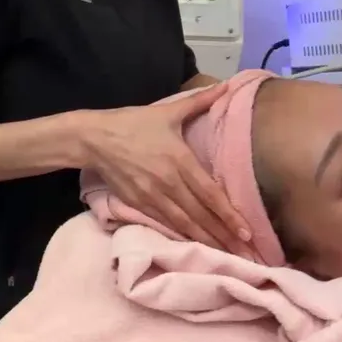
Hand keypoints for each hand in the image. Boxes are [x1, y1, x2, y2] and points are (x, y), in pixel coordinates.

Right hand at [83, 84, 259, 260]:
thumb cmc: (132, 123)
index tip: (247, 231)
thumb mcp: (167, 111)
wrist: (94, 138)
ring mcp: (152, 197)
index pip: (210, 194)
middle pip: (201, 215)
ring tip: (226, 256)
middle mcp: (169, 183)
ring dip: (206, 241)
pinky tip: (195, 246)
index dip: (228, 214)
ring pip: (184, 224)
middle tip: (246, 255)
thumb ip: (198, 101)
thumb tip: (225, 85)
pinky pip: (165, 224)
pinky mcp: (139, 204)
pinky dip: (182, 237)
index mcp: (179, 160)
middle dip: (224, 236)